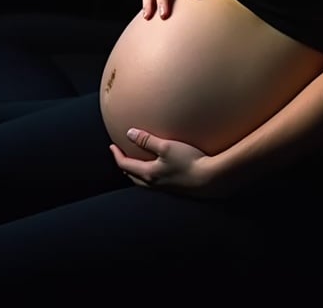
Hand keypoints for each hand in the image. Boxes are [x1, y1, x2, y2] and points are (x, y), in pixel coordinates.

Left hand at [110, 129, 224, 196]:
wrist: (211, 179)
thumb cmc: (189, 161)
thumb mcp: (166, 146)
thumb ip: (147, 140)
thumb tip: (129, 133)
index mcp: (149, 174)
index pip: (125, 165)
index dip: (117, 155)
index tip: (112, 146)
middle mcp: (154, 184)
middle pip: (132, 176)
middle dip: (124, 165)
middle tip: (121, 156)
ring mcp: (165, 188)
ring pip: (143, 181)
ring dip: (136, 172)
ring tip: (136, 164)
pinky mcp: (176, 189)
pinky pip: (155, 183)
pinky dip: (149, 175)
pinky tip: (157, 170)